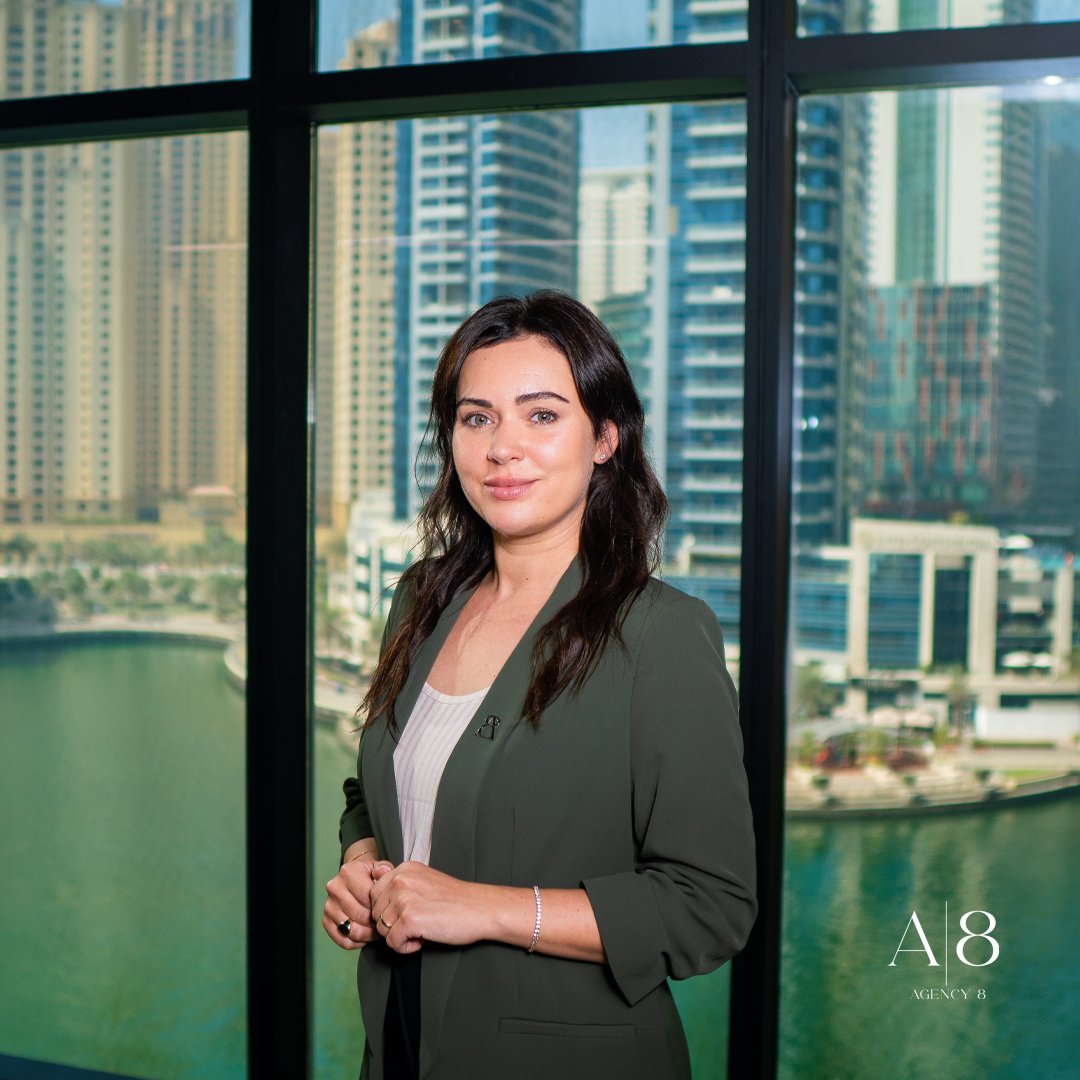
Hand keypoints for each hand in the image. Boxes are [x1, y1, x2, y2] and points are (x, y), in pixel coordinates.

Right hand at [323, 859, 394, 950]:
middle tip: (384, 922)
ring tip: (377, 928)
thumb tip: (381, 873)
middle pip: (360, 916)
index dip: (380, 907)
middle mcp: (334, 889)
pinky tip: (366, 935)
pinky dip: (358, 942)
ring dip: (368, 934)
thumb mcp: (380, 867)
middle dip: (375, 922)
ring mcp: (329, 906)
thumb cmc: (369, 874)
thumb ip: (384, 870)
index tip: (388, 909)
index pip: (367, 898)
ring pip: (352, 931)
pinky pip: (344, 941)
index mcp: (348, 873)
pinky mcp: (326, 921)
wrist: (353, 876)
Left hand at [369, 862, 485, 954]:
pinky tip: (423, 939)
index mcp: (404, 869)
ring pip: (382, 929)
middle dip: (391, 924)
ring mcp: (404, 899)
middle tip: (416, 924)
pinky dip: (405, 947)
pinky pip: (392, 942)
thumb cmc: (455, 899)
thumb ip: (400, 883)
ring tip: (421, 930)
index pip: (374, 894)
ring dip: (399, 936)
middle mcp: (401, 880)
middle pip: (375, 912)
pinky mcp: (410, 919)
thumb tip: (373, 880)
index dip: (388, 910)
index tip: (409, 913)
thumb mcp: (424, 881)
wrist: (481, 909)